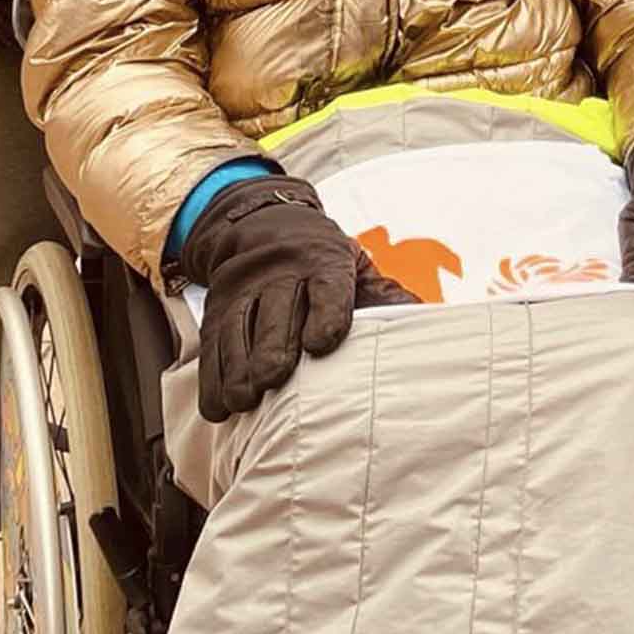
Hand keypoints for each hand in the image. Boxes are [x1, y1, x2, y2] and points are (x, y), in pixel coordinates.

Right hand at [176, 175, 410, 422]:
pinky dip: (212, 378)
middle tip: (274, 380)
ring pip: (237, 330)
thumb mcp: (355, 268)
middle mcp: (280, 274)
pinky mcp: (216, 308)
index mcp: (323, 263)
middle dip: (273, 349)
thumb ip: (385, 296)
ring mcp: (244, 290)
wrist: (264, 228)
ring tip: (246, 399)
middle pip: (275, 313)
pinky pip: (211, 345)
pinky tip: (220, 405)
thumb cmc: (322, 263)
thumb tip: (422, 319)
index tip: (322, 344)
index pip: (327, 287)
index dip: (325, 315)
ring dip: (239, 369)